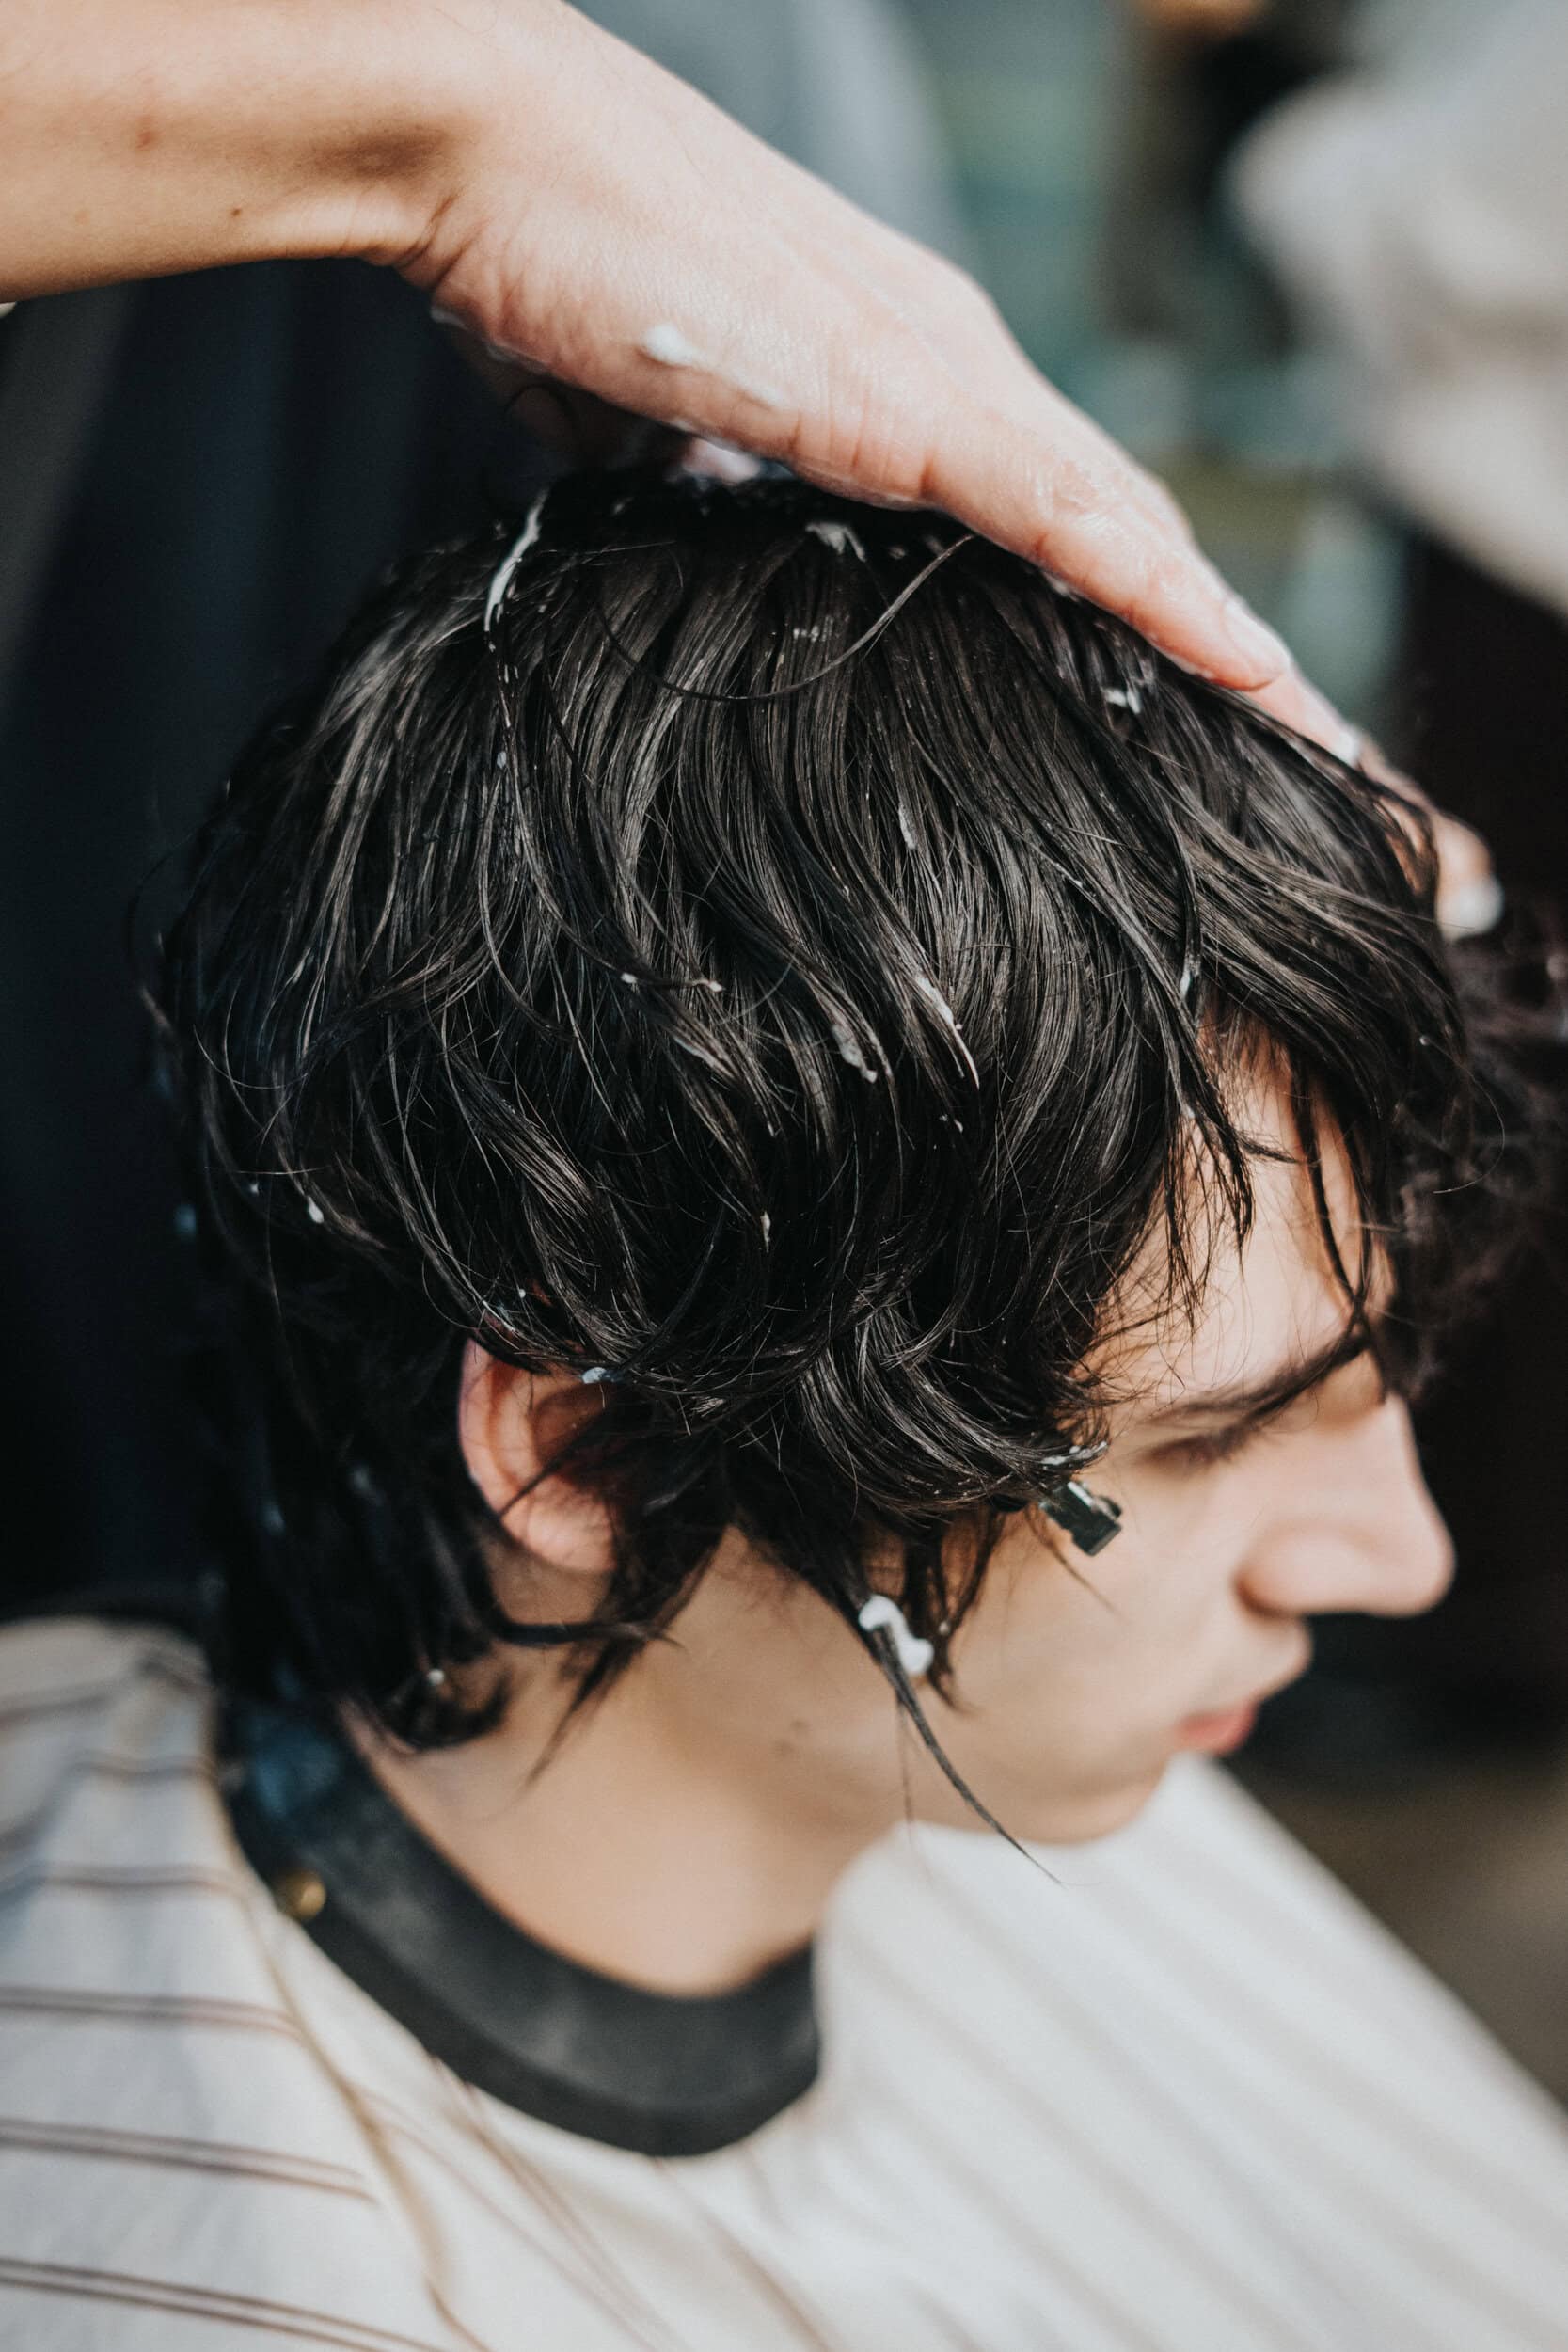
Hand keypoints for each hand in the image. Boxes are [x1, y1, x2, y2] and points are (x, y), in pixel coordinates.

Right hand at [393, 0, 1294, 697]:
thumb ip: (721, 477)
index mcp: (908, 374)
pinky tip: (1231, 663)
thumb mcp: (666, 421)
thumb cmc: (564, 273)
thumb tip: (713, 521)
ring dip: (1219, 630)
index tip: (1191, 694)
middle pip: (1123, 517)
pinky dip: (1155, 589)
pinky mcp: (902, 398)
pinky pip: (1059, 510)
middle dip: (1212, 629)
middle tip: (1297, 731)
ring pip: (1123, 522)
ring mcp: (940, 375)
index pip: (1057, 505)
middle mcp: (954, 363)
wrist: (496, 153)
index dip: (1136, 597)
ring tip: (1305, 727)